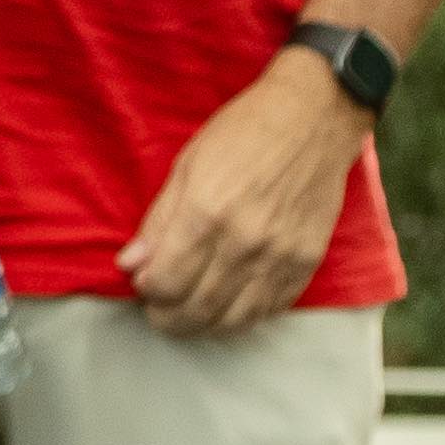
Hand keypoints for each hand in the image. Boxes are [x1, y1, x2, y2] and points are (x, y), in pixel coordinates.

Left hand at [114, 51, 365, 336]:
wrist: (313, 120)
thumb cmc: (243, 133)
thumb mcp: (186, 166)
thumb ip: (158, 222)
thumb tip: (131, 264)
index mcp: (206, 213)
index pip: (165, 283)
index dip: (147, 290)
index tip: (143, 282)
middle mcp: (244, 242)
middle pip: (196, 310)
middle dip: (167, 317)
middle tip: (158, 309)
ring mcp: (280, 257)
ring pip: (232, 320)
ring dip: (203, 324)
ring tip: (188, 312)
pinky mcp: (306, 263)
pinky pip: (269, 310)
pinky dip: (242, 316)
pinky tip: (226, 304)